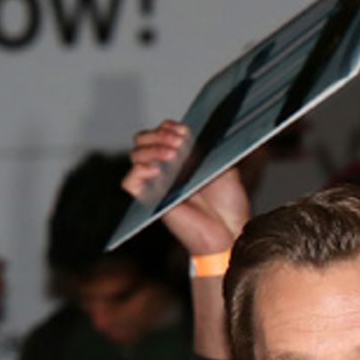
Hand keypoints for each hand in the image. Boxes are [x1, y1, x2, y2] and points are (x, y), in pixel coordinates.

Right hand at [123, 119, 250, 256]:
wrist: (229, 232)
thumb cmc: (229, 206)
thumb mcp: (226, 167)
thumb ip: (212, 150)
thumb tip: (199, 132)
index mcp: (183, 158)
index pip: (162, 132)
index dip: (168, 127)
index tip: (184, 131)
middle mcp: (167, 168)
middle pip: (143, 139)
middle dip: (159, 134)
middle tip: (178, 143)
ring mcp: (158, 183)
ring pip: (135, 154)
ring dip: (151, 148)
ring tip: (172, 155)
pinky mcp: (152, 201)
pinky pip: (129, 182)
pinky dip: (137, 171)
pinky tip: (156, 170)